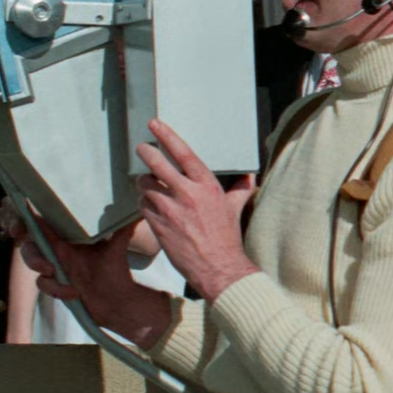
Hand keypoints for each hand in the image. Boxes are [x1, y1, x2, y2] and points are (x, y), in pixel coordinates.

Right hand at [8, 204, 170, 347]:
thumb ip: (124, 229)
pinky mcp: (54, 285)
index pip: (41, 223)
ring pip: (32, 263)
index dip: (25, 219)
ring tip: (58, 274)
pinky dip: (55, 289)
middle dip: (31, 252)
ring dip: (41, 268)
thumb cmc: (115, 272)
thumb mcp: (118, 247)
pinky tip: (73, 292)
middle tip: (48, 264)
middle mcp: (57, 250)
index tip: (20, 222)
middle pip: (29, 243)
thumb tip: (142, 207)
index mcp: (68, 237)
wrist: (117, 301)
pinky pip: (43, 284)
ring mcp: (54, 268)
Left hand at [135, 118, 259, 300]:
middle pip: (157, 165)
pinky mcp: (157, 225)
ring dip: (145, 184)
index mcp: (207, 187)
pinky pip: (143, 206)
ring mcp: (169, 210)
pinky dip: (145, 204)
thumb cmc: (227, 237)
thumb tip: (251, 177)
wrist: (218, 267)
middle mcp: (187, 194)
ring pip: (146, 186)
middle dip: (146, 153)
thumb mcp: (235, 209)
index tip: (155, 124)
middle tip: (141, 148)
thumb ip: (240, 189)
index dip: (167, 136)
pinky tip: (151, 206)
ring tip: (149, 185)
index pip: (184, 154)